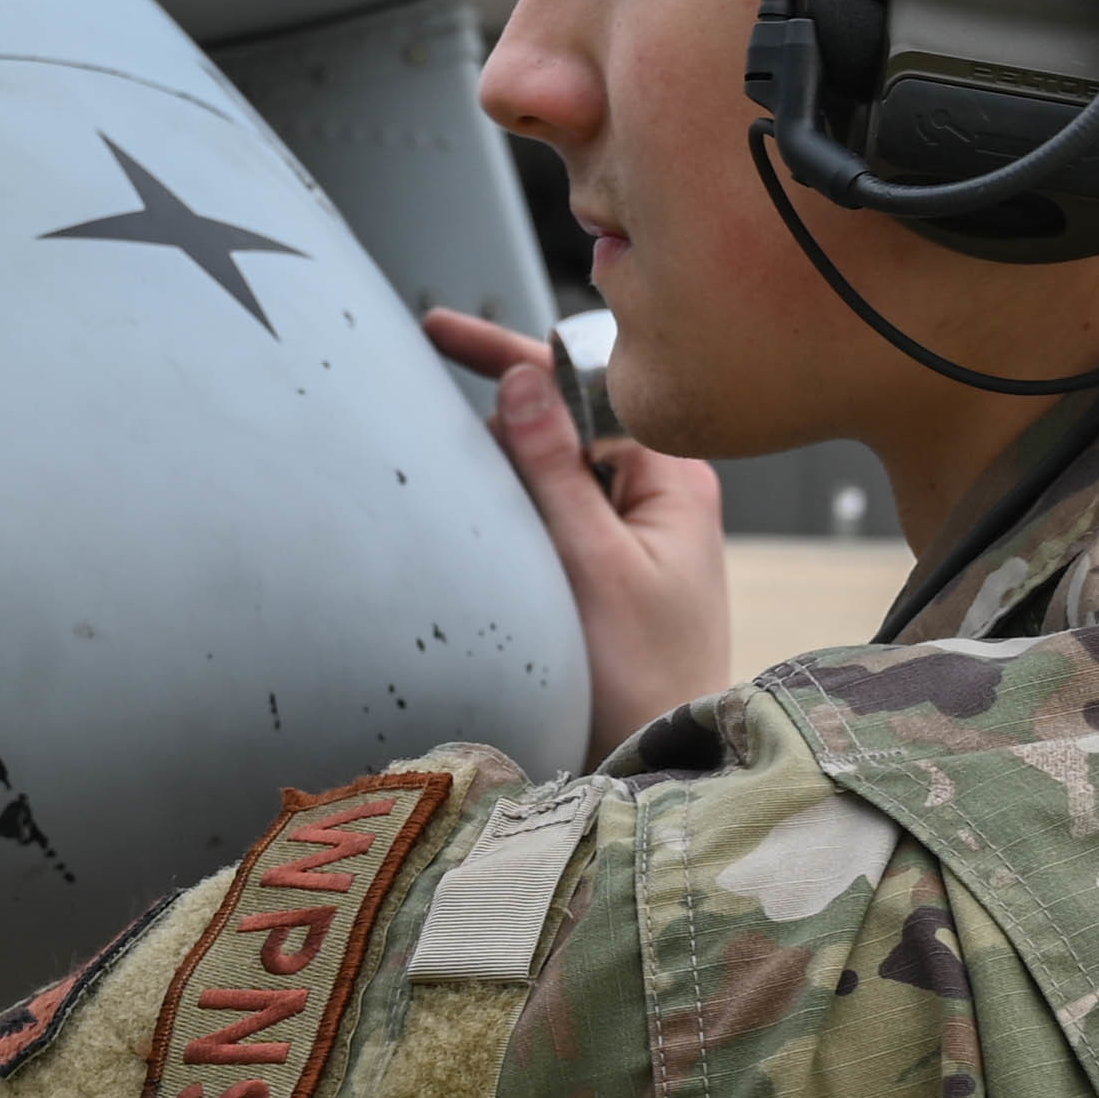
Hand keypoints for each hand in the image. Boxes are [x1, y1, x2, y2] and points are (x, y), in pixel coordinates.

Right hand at [425, 307, 732, 744]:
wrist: (667, 765)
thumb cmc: (645, 678)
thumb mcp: (594, 564)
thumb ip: (556, 469)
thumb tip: (523, 377)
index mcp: (674, 477)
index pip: (587, 388)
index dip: (514, 357)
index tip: (440, 332)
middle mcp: (660, 494)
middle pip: (567, 422)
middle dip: (502, 415)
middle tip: (424, 403)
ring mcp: (637, 532)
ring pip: (555, 470)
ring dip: (503, 468)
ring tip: (445, 472)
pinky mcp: (612, 570)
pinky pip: (555, 516)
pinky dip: (513, 510)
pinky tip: (477, 521)